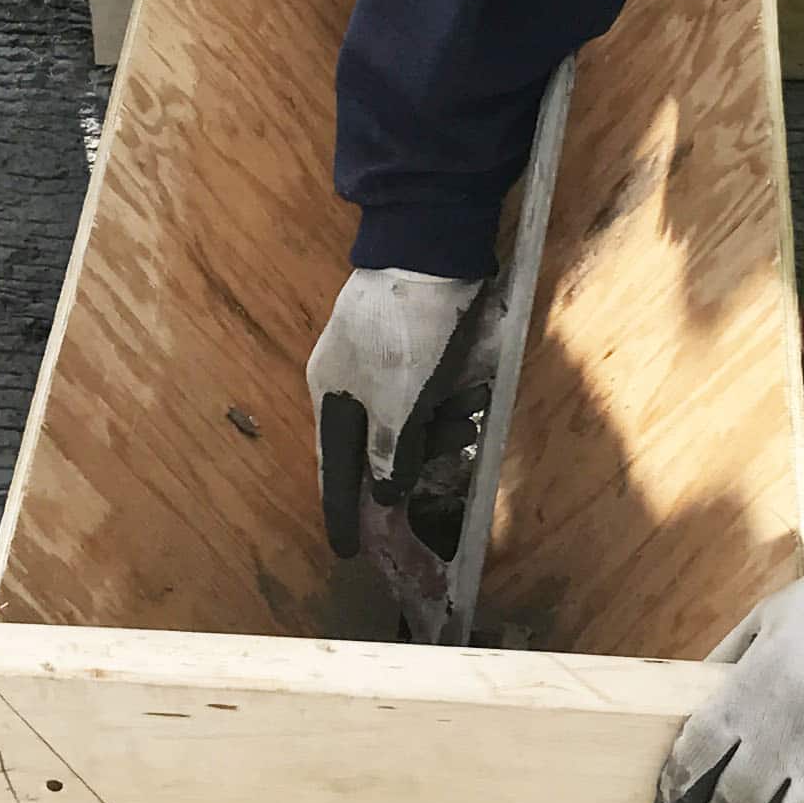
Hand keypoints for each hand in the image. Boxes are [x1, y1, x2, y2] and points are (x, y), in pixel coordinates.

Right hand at [307, 267, 496, 518]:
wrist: (429, 250)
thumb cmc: (407, 332)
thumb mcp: (400, 402)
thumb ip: (391, 454)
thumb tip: (384, 494)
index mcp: (332, 396)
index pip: (334, 469)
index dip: (342, 512)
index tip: (347, 552)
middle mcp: (349, 382)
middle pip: (378, 446)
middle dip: (416, 455)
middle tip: (453, 449)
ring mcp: (379, 361)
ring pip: (408, 419)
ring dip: (442, 423)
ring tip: (470, 406)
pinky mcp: (410, 345)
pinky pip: (426, 392)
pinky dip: (448, 398)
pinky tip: (471, 389)